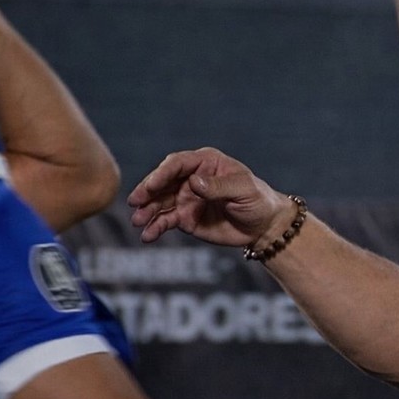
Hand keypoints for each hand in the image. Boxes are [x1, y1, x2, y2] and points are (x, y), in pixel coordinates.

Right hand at [127, 147, 291, 246]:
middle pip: (163, 182)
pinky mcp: (185, 218)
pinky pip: (166, 221)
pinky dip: (155, 227)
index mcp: (206, 163)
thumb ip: (219, 186)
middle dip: (147, 191)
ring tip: (138, 221)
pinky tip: (148, 235)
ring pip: (160, 202)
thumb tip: (194, 183)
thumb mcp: (244, 190)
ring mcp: (186, 198)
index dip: (162, 173)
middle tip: (135, 202)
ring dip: (147, 211)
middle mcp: (191, 178)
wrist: (264, 226)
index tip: (151, 185)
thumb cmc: (258, 201)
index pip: (178, 164)